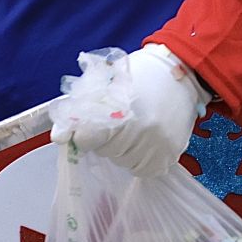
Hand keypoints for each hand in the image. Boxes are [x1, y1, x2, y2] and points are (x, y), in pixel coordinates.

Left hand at [62, 44, 206, 175]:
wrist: (183, 72)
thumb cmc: (141, 74)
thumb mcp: (107, 83)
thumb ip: (80, 108)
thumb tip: (58, 136)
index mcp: (120, 110)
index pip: (86, 138)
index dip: (85, 131)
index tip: (92, 123)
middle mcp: (140, 132)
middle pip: (105, 151)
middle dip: (105, 138)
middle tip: (118, 120)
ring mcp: (157, 146)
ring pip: (124, 162)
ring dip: (123, 149)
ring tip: (134, 129)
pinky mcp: (170, 154)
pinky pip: (144, 169)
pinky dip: (140, 158)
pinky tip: (144, 141)